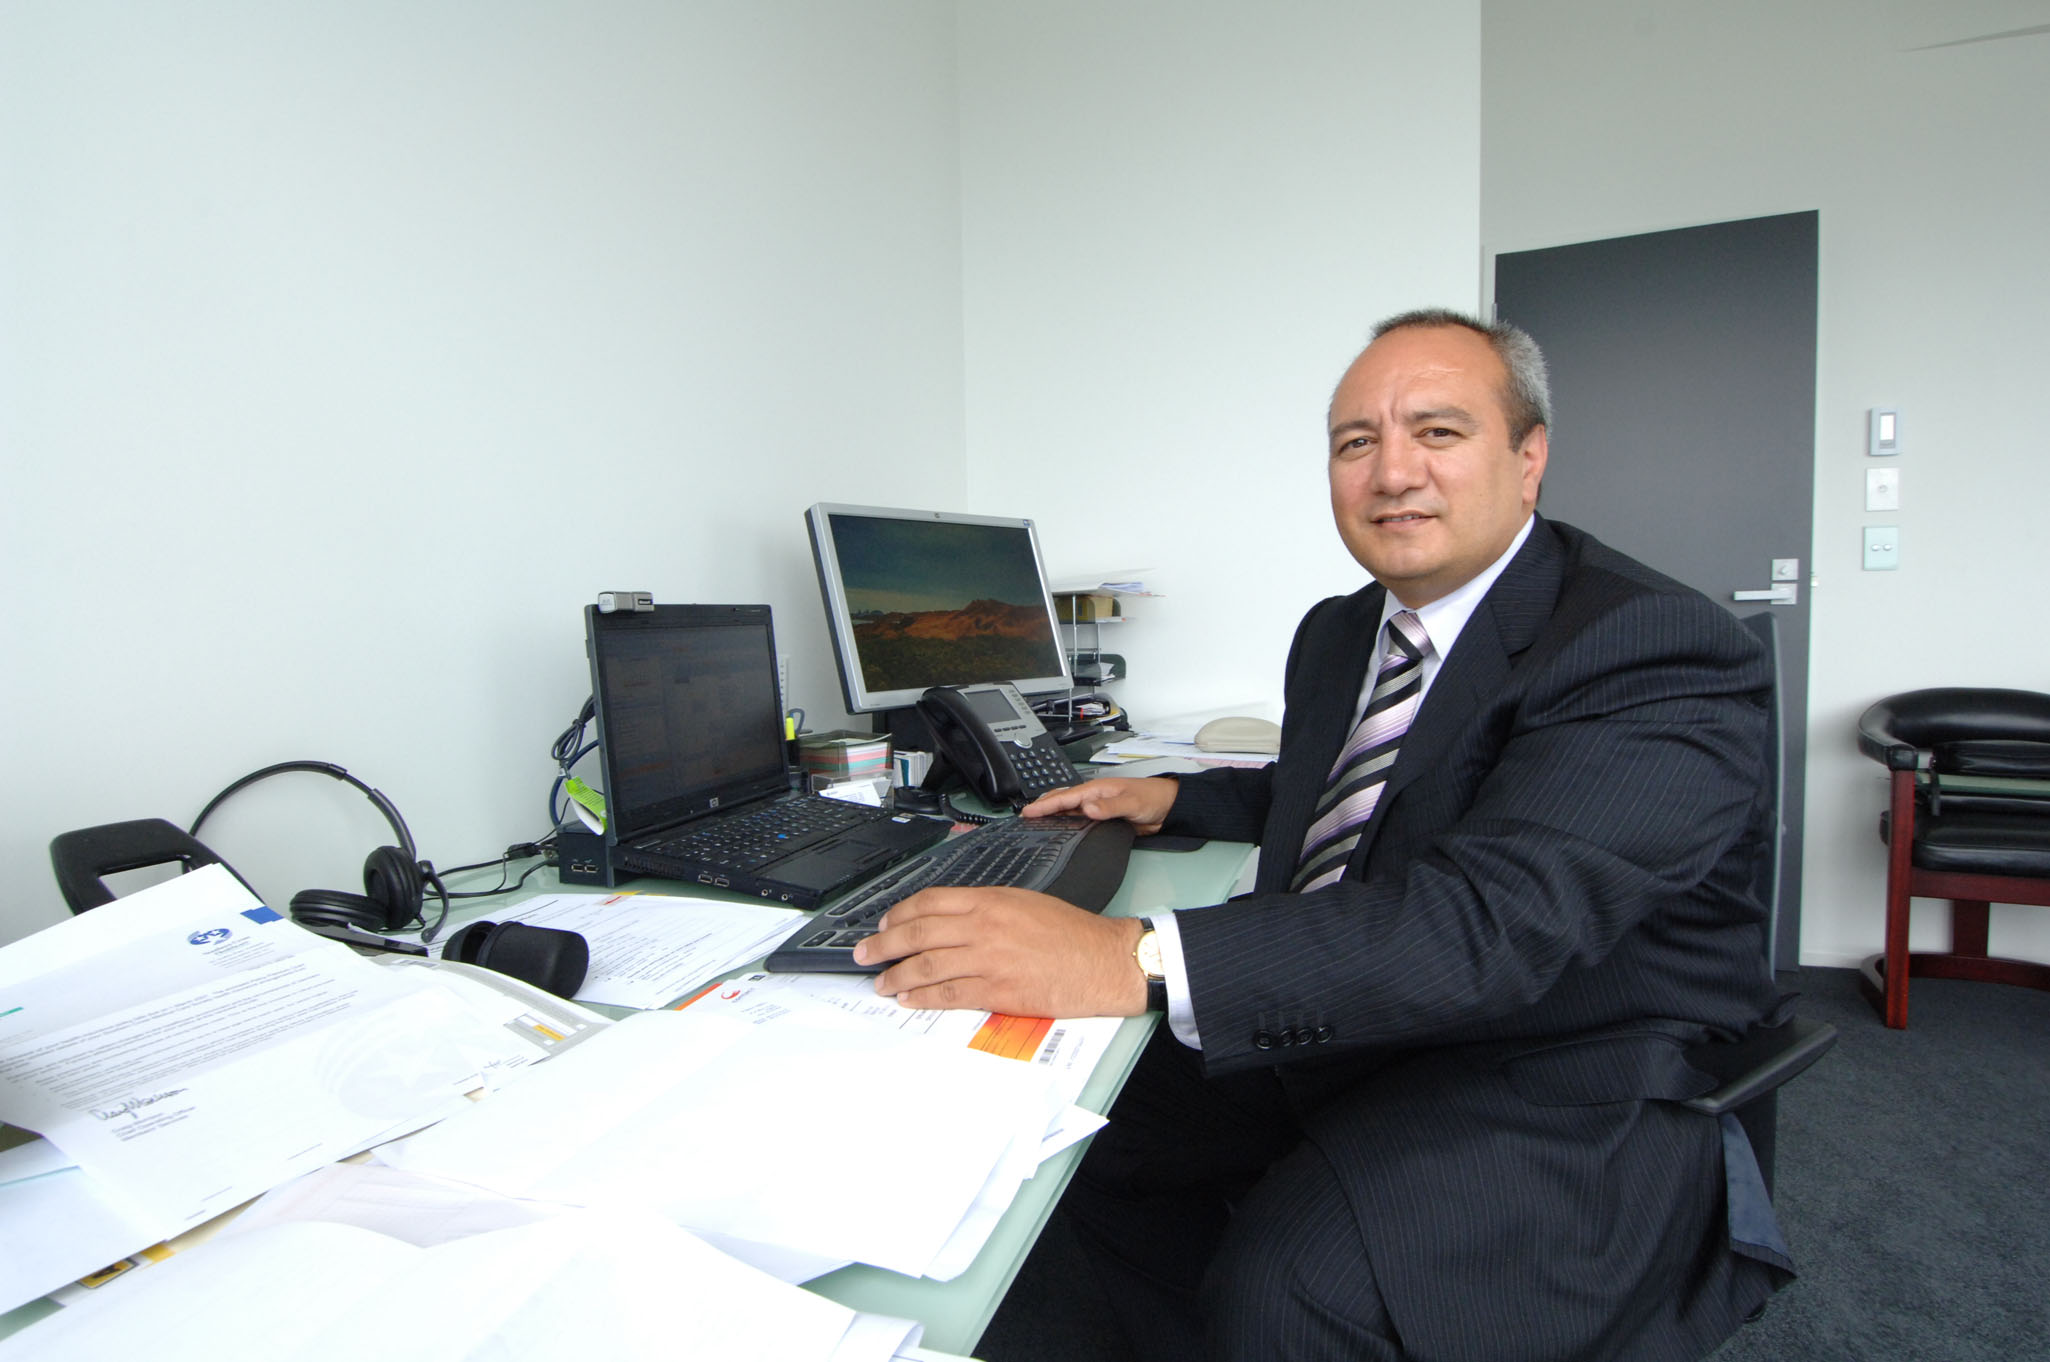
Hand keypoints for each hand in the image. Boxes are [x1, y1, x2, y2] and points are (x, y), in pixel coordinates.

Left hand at [850, 886, 1147, 1016]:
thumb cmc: (1071, 933)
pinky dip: (922, 997)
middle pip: (918, 933)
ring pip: (926, 965)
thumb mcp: (1025, 902)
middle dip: (884, 945)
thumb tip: (952, 920)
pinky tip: (908, 999)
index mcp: (990, 900)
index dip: (899, 914)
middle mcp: (983, 927)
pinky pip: (948, 994)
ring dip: (896, 976)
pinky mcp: (996, 991)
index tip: (885, 924)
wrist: (1102, 961)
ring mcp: (987, 960)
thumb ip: (986, 908)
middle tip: (864, 953)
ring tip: (881, 982)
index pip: (929, 902)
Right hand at [1019, 776, 1177, 835]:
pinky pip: (1079, 820)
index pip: (1065, 798)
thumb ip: (1110, 807)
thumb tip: (1088, 808)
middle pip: (1062, 801)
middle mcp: (1094, 797)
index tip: (1028, 812)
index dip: (1045, 805)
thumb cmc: (1152, 798)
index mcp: (1097, 789)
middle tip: (1024, 816)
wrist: (1168, 807)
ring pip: (1068, 811)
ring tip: (1035, 822)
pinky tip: (1060, 829)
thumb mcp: (1131, 802)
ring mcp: (1097, 808)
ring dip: (1052, 815)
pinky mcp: (1103, 819)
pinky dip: (1066, 823)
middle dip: (1043, 807)